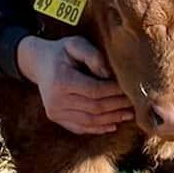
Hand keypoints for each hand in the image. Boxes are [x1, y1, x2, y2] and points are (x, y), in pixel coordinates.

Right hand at [16, 36, 134, 134]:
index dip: (114, 92)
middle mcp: (55, 100)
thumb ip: (92, 55)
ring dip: (111, 119)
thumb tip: (108, 74)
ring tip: (128, 114)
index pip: (95, 91)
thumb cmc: (61, 51)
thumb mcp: (75, 44)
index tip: (130, 88)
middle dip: (117, 106)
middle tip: (135, 103)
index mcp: (61, 80)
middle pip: (94, 108)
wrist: (38, 63)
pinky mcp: (56, 118)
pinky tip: (113, 124)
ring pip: (89, 122)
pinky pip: (80, 128)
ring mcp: (54, 112)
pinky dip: (98, 128)